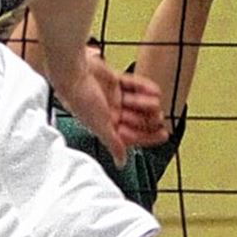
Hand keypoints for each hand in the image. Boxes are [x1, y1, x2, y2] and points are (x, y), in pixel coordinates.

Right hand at [53, 50, 168, 167]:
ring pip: (135, 102)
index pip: (131, 135)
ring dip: (146, 104)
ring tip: (155, 104)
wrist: (74, 73)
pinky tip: (155, 91)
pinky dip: (144, 87)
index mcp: (104, 125)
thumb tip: (121, 163)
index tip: (163, 134)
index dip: (148, 136)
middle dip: (148, 120)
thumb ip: (113, 144)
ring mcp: (111, 96)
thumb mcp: (100, 126)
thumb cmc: (80, 100)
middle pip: (135, 118)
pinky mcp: (113, 80)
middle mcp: (108, 112)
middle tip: (159, 118)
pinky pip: (132, 84)